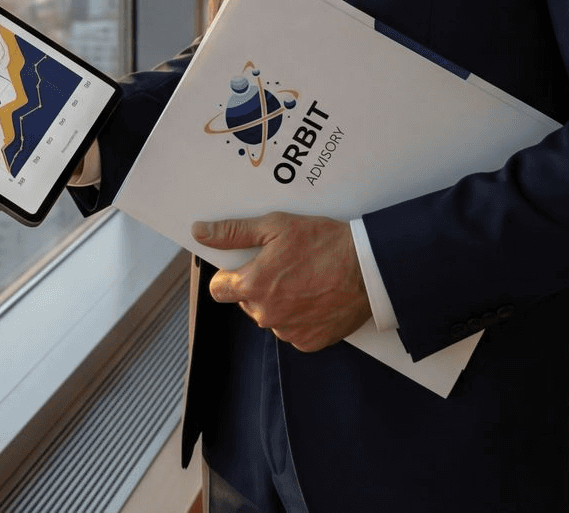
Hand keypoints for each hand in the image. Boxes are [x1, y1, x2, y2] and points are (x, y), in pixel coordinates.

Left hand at [193, 212, 370, 351]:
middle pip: (246, 301)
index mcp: (252, 286)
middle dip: (259, 285)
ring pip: (270, 316)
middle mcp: (266, 314)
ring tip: (305, 278)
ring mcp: (288, 331)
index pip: (219, 288)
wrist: (369, 269)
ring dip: (280, 301)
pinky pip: (293, 330)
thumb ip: (233, 232)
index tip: (247, 264)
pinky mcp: (309, 342)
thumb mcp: (275, 226)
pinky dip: (300, 316)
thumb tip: (199, 232)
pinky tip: (316, 296)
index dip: (230, 274)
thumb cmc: (323, 243)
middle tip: (285, 265)